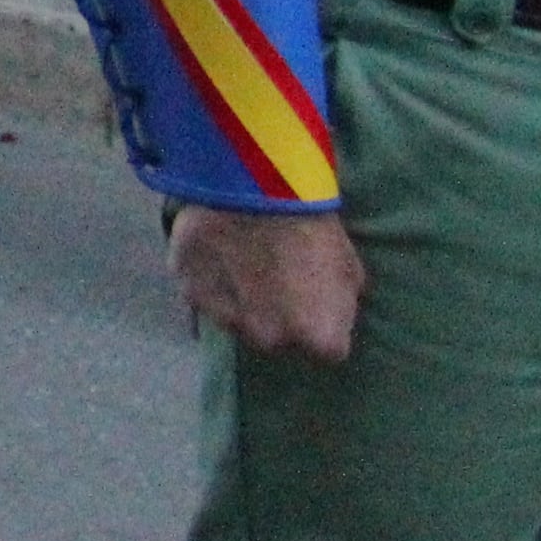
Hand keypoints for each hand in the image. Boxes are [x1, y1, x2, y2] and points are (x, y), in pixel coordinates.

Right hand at [171, 207, 364, 361]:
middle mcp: (271, 341)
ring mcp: (227, 321)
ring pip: (237, 320)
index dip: (320, 323)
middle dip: (278, 317)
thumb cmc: (313, 228)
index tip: (314, 298)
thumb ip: (338, 306)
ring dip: (242, 301)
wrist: (256, 190)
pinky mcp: (191, 295)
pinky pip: (205, 295)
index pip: (325, 349)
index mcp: (317, 339)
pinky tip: (217, 252)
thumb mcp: (350, 270)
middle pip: (276, 338)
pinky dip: (210, 280)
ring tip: (243, 261)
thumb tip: (324, 315)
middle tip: (276, 278)